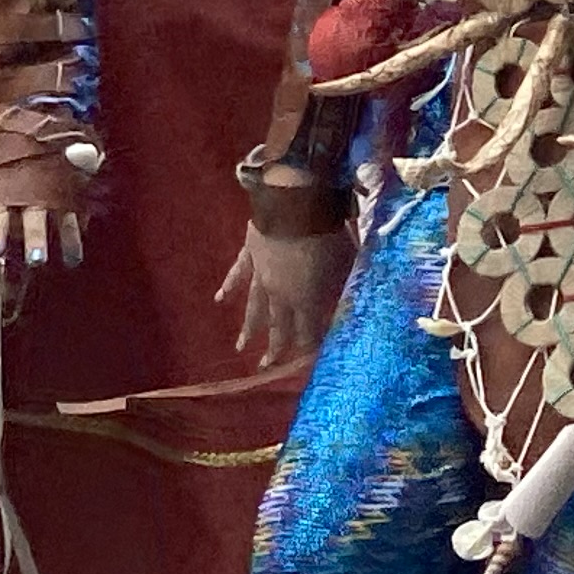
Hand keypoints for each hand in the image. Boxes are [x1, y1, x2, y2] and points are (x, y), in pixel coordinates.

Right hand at [214, 224, 351, 366]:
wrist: (294, 205)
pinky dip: (229, 286)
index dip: (307, 348)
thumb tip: (353, 302)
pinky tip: (220, 299)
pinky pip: (237, 274)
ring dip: (249, 328)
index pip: (307, 332)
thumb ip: (347, 286)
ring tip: (241, 347)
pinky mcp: (250, 254)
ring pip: (254, 307)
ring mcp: (261, 275)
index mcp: (306, 300)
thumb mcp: (347, 264)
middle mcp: (280, 294)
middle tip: (265, 368)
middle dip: (274, 348)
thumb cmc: (328, 235)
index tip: (304, 365)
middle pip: (277, 326)